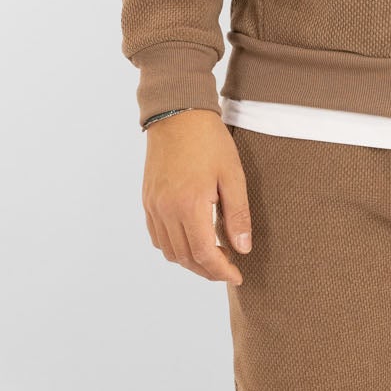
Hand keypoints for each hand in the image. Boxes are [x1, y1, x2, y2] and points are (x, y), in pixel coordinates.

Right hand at [142, 110, 251, 284]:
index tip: (237, 275)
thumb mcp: (233, 176)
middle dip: (208, 270)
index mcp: (189, 205)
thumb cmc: (210, 142)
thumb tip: (242, 249)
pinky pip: (157, 237)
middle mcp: (166, 210)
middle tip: (228, 270)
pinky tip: (191, 241)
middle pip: (185, 258)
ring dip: (191, 261)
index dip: (222, 271)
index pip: (205, 254)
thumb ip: (238, 215)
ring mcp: (153, 206)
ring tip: (213, 257)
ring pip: (169, 251)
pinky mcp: (147, 200)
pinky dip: (174, 248)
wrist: (177, 114)